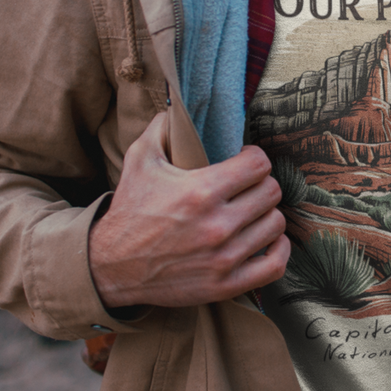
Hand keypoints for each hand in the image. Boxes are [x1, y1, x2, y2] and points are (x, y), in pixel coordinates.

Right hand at [88, 113, 290, 308]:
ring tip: (252, 212)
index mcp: (201, 191)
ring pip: (275, 225)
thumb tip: (178, 106)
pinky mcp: (226, 285)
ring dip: (267, 215)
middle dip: (261, 184)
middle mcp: (218, 225)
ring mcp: (224, 258)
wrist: (112, 266)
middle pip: (271, 193)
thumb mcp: (140, 160)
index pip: (259, 165)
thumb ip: (162, 128)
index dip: (254, 158)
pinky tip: (267, 240)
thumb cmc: (129, 211)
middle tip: (247, 186)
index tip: (244, 161)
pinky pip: (275, 265)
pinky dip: (278, 250)